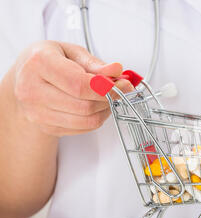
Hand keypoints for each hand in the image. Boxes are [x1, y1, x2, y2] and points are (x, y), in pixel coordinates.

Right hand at [12, 40, 132, 136]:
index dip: (106, 88)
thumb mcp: (71, 52)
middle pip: (84, 105)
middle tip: (120, 89)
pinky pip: (83, 129)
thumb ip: (95, 63)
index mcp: (39, 63)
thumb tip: (116, 70)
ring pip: (86, 120)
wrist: (24, 78)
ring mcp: (37, 112)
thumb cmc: (48, 61)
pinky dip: (96, 118)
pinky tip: (96, 106)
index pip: (79, 84)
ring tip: (108, 97)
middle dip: (109, 99)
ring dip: (105, 110)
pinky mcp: (46, 127)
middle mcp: (32, 90)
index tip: (122, 84)